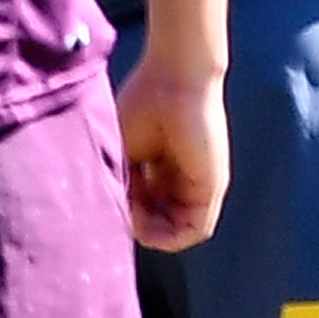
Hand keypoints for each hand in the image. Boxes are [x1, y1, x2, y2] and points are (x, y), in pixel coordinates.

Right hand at [114, 48, 228, 251]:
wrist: (174, 80)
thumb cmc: (144, 103)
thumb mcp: (123, 148)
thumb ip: (121, 179)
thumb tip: (111, 208)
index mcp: (160, 166)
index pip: (144, 203)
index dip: (125, 209)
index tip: (106, 200)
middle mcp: (181, 178)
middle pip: (159, 218)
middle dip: (136, 222)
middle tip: (119, 210)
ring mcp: (198, 184)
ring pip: (177, 228)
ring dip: (152, 233)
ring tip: (132, 219)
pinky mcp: (212, 187)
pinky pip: (196, 228)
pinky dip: (172, 238)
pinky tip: (149, 231)